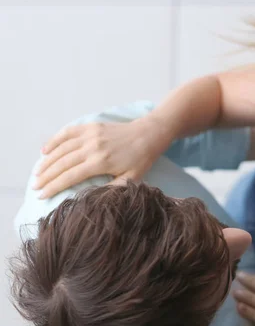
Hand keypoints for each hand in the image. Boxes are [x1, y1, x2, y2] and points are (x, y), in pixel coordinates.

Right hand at [34, 116, 171, 198]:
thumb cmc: (141, 159)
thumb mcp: (132, 178)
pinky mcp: (91, 126)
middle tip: (35, 188)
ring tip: (37, 174)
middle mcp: (92, 147)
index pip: (70, 177)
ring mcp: (90, 135)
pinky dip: (54, 141)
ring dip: (46, 162)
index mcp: (101, 162)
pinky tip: (44, 151)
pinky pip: (67, 132)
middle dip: (46, 177)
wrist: (149, 133)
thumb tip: (95, 199)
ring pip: (61, 149)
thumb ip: (114, 189)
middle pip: (62, 164)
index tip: (41, 196)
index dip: (54, 187)